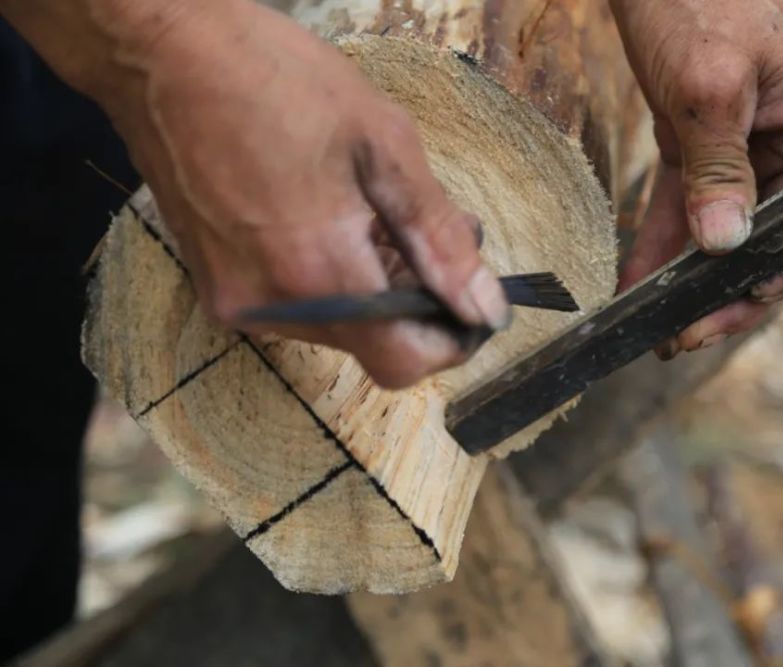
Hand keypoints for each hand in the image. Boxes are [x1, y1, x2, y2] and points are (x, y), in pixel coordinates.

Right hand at [86, 1, 510, 387]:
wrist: (160, 52)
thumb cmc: (275, 79)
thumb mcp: (383, 143)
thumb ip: (439, 236)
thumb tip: (485, 305)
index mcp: (319, 271)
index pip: (403, 359)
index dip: (449, 340)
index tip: (470, 299)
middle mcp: (273, 306)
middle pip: (373, 344)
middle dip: (417, 299)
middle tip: (432, 229)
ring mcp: (237, 301)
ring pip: (338, 328)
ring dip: (375, 286)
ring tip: (379, 212)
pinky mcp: (215, 286)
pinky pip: (297, 308)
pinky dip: (331, 279)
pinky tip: (333, 218)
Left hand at [610, 0, 782, 356]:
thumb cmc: (699, 1)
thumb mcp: (711, 87)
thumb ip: (720, 167)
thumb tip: (727, 244)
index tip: (757, 290)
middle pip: (780, 237)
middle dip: (738, 290)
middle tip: (692, 331)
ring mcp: (746, 152)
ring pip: (730, 235)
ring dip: (697, 283)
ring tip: (665, 328)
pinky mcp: (699, 150)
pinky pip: (685, 209)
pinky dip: (662, 245)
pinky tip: (636, 282)